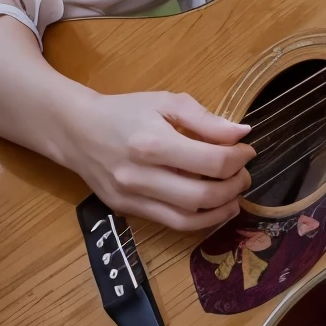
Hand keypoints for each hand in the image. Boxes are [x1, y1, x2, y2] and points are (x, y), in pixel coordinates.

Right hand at [51, 90, 254, 231]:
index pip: (212, 161)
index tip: (247, 151)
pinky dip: (198, 220)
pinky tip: (213, 208)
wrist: (77, 131)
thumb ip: (206, 120)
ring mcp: (131, 197)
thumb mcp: (166, 102)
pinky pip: (170, 223)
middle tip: (244, 175)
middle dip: (234, 187)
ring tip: (235, 196)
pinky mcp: (126, 210)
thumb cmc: (126, 112)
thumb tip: (242, 134)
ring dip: (220, 211)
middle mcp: (140, 175)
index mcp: (153, 143)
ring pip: (187, 218)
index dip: (239, 159)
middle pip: (202, 194)